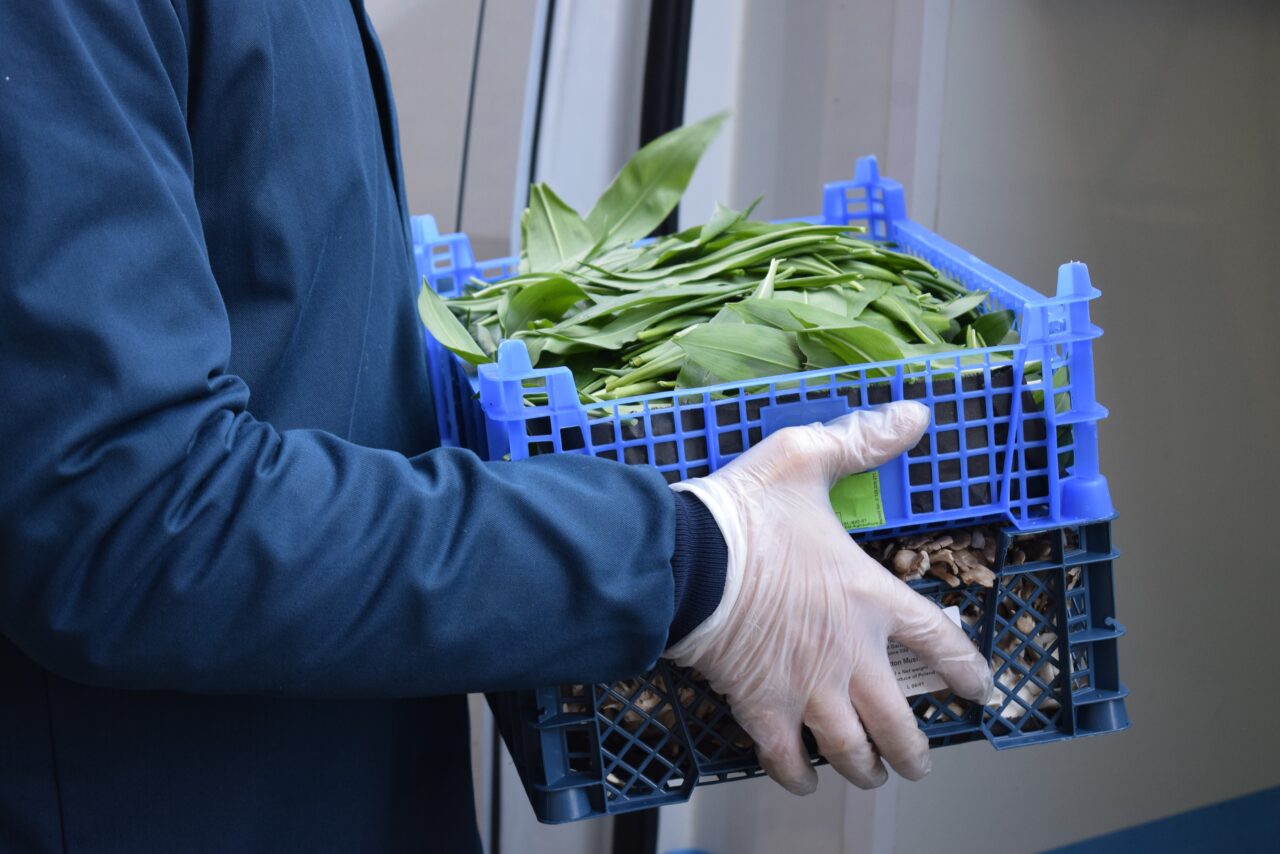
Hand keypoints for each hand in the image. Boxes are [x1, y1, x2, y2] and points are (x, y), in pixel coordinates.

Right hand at [665, 402, 993, 793]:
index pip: (938, 642)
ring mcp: (808, 690)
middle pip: (900, 723)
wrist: (687, 560)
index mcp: (870, 598)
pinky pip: (787, 760)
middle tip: (918, 760)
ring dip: (868, 769)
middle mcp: (850, 656)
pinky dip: (799, 775)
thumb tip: (916, 414)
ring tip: (873, 775)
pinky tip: (805, 778)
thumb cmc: (747, 512)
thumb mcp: (804, 458)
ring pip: (853, 752)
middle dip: (915, 750)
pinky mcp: (762, 710)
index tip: (979, 691)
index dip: (966, 671)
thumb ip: (862, 440)